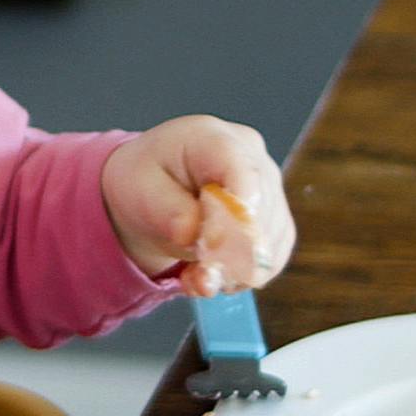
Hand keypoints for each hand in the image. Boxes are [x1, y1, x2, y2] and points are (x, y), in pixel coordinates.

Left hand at [102, 116, 296, 293]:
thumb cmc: (146, 179)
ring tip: (195, 275)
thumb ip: (170, 213)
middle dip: (229, 254)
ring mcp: (270, 189)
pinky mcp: (275, 220)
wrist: (153, 186)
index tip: (211, 248)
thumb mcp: (140, 191)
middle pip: (262, 215)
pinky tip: (212, 274)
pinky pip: (271, 258)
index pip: (244, 175)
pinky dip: (241, 276)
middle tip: (195, 274)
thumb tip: (199, 237)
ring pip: (270, 242)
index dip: (236, 217)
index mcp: (215, 139)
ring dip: (233, 271)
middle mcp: (254, 159)